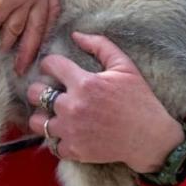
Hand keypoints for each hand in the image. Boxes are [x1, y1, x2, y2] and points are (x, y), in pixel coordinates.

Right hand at [0, 0, 69, 73]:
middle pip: (38, 25)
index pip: (51, 9)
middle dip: (31, 49)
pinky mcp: (7, 1)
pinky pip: (2, 26)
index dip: (45, 28)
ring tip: (10, 63)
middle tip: (26, 67)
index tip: (40, 42)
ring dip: (13, 48)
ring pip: (19, 29)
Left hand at [26, 32, 183, 173]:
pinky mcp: (75, 150)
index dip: (50, 64)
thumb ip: (100, 45)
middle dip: (40, 89)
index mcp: (84, 83)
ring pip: (37, 121)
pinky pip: (52, 144)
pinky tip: (65, 132)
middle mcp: (73, 106)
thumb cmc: (139, 100)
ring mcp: (72, 130)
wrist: (150, 138)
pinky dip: (57, 138)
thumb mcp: (124, 66)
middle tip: (50, 92)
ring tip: (53, 114)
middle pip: (35, 93)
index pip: (50, 65)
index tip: (55, 68)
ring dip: (43, 116)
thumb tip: (75, 35)